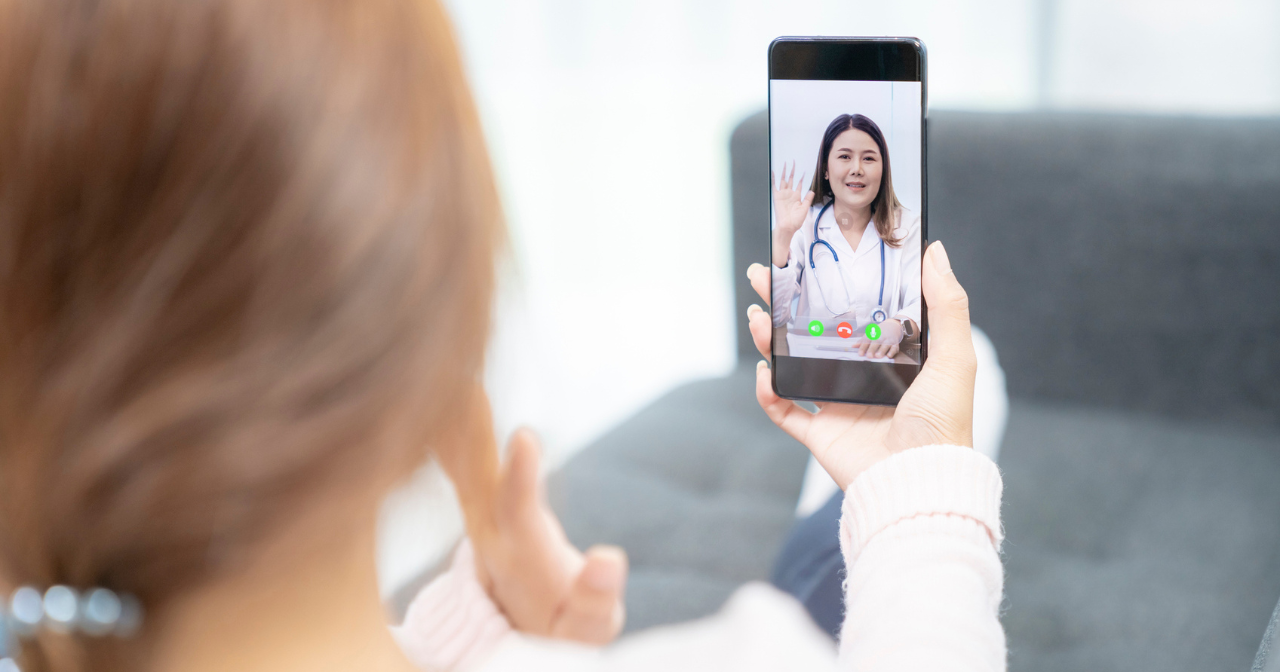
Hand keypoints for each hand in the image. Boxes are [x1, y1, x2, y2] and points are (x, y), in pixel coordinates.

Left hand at [436, 395, 626, 643]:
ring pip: (462, 460)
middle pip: (477, 475)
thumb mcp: (589, 627)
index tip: (523, 435)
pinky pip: (459, 458)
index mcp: (522, 555)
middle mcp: (491, 532)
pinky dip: (450, 425)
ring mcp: (479, 516)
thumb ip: (597, 597)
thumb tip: (608, 559)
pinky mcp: (477, 504)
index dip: (520, 477)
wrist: (523, 637)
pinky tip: (443, 388)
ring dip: (455, 418)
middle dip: (473, 430)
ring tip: (450, 369)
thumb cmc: (568, 628)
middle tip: (467, 380)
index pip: (517, 512)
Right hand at [745, 241, 975, 488]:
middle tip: (766, 276)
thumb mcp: (955, 356)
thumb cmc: (945, 423)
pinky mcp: (820, 432)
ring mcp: (838, 404)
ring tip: (758, 315)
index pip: (855, 311)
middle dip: (786, 303)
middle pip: (814, 331)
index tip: (813, 259)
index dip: (831, 286)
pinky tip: (765, 371)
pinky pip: (783, 409)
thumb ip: (947, 304)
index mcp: (892, 357)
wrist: (921, 481)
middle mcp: (862, 376)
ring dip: (770, 339)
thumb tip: (935, 250)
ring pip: (792, 364)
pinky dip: (767, 391)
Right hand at [772, 161, 814, 266]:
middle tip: (794, 162)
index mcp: (797, 197)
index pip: (799, 184)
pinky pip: (774, 186)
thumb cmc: (796, 221)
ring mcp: (783, 195)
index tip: (805, 171)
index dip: (802, 178)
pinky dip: (773, 179)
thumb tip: (812, 190)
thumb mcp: (805, 209)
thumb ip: (808, 199)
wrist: (788, 226)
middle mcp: (789, 194)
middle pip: (791, 179)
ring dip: (784, 172)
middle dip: (792, 171)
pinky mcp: (776, 197)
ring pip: (783, 180)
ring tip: (786, 164)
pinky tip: (774, 172)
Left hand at [856, 319, 902, 358]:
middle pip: (876, 342)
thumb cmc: (880, 331)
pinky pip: (894, 347)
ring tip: (878, 356)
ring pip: (885, 345)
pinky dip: (892, 351)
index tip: (860, 353)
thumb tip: (853, 346)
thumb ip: (862, 341)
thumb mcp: (870, 333)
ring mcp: (888, 339)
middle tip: (869, 356)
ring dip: (882, 350)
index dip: (863, 347)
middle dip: (872, 349)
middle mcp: (881, 336)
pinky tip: (889, 355)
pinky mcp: (895, 342)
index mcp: (873, 334)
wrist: (893, 324)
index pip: (867, 340)